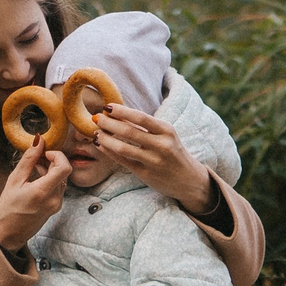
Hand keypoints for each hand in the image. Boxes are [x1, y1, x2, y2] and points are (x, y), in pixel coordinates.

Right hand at [0, 142, 70, 252]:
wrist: (8, 234)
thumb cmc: (7, 209)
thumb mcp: (14, 180)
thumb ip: (28, 160)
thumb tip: (38, 141)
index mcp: (43, 192)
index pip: (65, 167)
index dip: (57, 155)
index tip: (44, 153)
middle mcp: (54, 199)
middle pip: (64, 171)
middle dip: (52, 161)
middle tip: (36, 158)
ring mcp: (57, 204)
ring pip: (62, 179)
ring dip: (51, 170)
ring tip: (34, 169)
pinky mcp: (56, 207)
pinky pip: (59, 187)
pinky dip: (50, 179)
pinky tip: (36, 180)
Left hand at [91, 105, 214, 213]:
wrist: (189, 180)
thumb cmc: (173, 152)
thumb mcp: (166, 136)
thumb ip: (145, 126)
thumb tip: (117, 113)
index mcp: (167, 131)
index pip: (140, 117)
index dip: (121, 111)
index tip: (106, 106)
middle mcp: (161, 145)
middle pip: (129, 131)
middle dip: (108, 123)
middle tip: (95, 118)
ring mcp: (153, 161)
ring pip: (123, 148)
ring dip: (106, 139)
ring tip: (96, 132)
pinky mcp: (146, 174)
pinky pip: (123, 161)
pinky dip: (109, 152)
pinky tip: (101, 145)